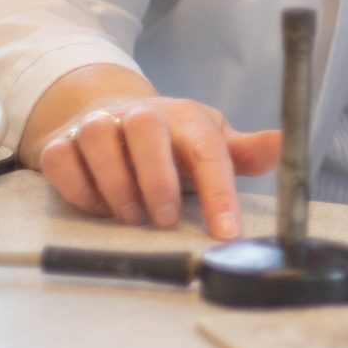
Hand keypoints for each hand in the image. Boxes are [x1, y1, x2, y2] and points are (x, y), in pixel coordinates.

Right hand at [21, 69, 279, 239]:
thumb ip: (245, 152)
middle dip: (158, 179)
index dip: (220, 191)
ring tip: (132, 217)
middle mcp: (141, 114)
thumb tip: (285, 145)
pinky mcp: (62, 142)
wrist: (113, 115)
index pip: (208, 149)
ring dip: (116, 185)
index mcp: (185, 118)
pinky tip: (99, 208)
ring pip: (99, 140)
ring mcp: (98, 125)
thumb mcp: (211, 142)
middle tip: (166, 220)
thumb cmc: (171, 139)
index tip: (227, 232)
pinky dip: (79, 188)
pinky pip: (62, 160)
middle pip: (147, 129)